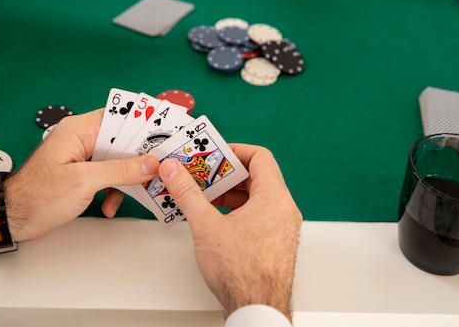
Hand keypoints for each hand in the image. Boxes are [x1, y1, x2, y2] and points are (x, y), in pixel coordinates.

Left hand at [3, 109, 159, 240]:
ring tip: (137, 192)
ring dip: (126, 179)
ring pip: (117, 161)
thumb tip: (150, 164)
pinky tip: (109, 206)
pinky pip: (107, 175)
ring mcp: (81, 157)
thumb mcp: (84, 182)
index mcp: (78, 130)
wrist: (13, 218)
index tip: (164, 134)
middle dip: (139, 157)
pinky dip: (112, 190)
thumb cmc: (38, 195)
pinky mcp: (81, 173)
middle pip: (120, 141)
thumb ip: (119, 170)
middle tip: (160, 166)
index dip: (142, 126)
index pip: (118, 118)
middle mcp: (81, 139)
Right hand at [158, 144, 302, 319]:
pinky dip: (237, 210)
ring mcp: (282, 228)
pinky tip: (216, 218)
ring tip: (204, 196)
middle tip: (202, 174)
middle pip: (257, 177)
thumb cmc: (242, 273)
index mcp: (274, 198)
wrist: (257, 308)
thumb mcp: (206, 226)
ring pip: (257, 197)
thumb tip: (174, 171)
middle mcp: (284, 210)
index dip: (235, 151)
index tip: (214, 154)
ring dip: (230, 193)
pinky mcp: (275, 242)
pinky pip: (258, 214)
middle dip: (226, 174)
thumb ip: (187, 193)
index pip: (260, 157)